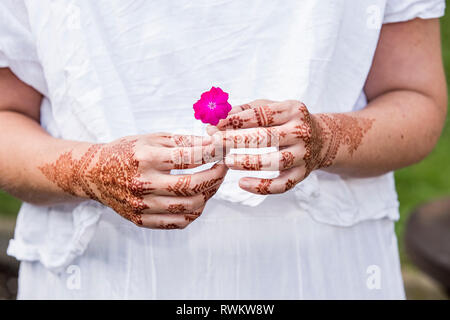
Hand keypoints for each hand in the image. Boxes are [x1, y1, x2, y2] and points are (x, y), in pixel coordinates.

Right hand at [39, 133, 225, 228]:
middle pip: (192, 185)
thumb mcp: (151, 138)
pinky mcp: (141, 220)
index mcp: (145, 158)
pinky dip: (194, 212)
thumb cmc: (126, 152)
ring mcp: (141, 205)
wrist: (94, 173)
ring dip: (208, 194)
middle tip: (223, 167)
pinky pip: (178, 223)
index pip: (188, 157)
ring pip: (189, 207)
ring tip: (211, 183)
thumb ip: (182, 141)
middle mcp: (142, 184)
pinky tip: (197, 199)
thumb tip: (213, 143)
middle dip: (216, 176)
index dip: (212, 153)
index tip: (223, 149)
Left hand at [207, 100, 327, 194]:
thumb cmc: (286, 122)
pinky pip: (281, 185)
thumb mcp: (272, 108)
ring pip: (275, 162)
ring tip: (227, 161)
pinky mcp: (302, 174)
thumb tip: (217, 120)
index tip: (215, 125)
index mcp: (293, 110)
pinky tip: (242, 184)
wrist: (321, 140)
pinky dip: (261, 187)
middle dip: (238, 140)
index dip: (237, 120)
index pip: (262, 114)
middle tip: (215, 142)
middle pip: (267, 137)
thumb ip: (245, 111)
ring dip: (249, 162)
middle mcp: (301, 131)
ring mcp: (303, 154)